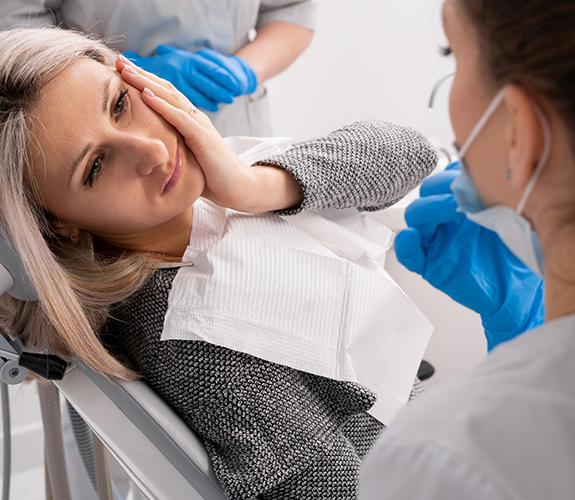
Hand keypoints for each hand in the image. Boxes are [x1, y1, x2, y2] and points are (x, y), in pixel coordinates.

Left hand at [116, 56, 300, 212]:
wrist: (237, 187)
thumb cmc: (211, 177)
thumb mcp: (184, 158)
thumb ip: (170, 148)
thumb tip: (146, 150)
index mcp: (189, 121)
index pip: (164, 95)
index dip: (143, 81)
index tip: (121, 71)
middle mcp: (194, 118)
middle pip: (165, 89)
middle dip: (141, 74)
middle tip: (118, 61)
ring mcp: (200, 125)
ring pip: (170, 97)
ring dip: (146, 82)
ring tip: (126, 70)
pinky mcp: (203, 137)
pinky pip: (179, 118)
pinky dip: (162, 105)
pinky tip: (146, 95)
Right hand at [395, 162, 544, 350]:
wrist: (518, 290)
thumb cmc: (516, 254)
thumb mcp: (511, 217)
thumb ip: (494, 196)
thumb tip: (486, 173)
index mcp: (462, 204)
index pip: (446, 179)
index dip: (452, 174)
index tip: (471, 175)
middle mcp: (446, 220)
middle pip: (426, 194)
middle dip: (440, 187)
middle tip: (462, 193)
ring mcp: (436, 241)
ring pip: (415, 218)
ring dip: (428, 209)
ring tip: (450, 209)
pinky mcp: (430, 265)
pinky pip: (409, 254)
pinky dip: (405, 245)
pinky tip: (411, 237)